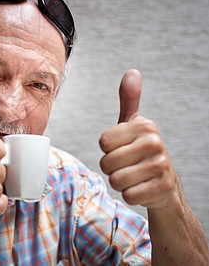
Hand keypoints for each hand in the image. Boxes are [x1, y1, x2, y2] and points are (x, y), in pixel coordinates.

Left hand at [99, 69, 178, 208]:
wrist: (164, 184)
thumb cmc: (141, 151)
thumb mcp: (133, 125)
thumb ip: (129, 100)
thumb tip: (132, 72)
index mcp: (144, 126)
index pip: (103, 142)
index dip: (108, 149)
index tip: (122, 148)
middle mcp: (154, 143)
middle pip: (107, 163)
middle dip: (111, 168)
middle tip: (127, 165)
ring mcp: (160, 166)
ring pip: (115, 180)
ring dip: (119, 182)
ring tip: (134, 176)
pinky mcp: (162, 187)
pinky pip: (128, 195)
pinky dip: (130, 195)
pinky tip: (141, 188)